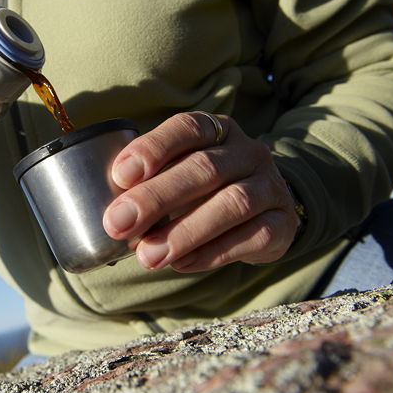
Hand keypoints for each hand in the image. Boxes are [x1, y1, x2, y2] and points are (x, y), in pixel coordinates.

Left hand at [102, 112, 298, 271]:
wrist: (267, 209)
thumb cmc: (205, 188)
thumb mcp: (180, 172)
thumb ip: (149, 184)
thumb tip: (109, 218)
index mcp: (217, 130)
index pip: (186, 128)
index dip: (153, 148)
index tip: (120, 175)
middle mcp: (247, 151)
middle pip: (204, 168)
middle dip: (156, 197)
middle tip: (118, 222)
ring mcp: (270, 185)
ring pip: (232, 203)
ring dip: (184, 231)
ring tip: (148, 256)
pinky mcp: (283, 222)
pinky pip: (251, 237)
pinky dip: (213, 252)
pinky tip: (182, 263)